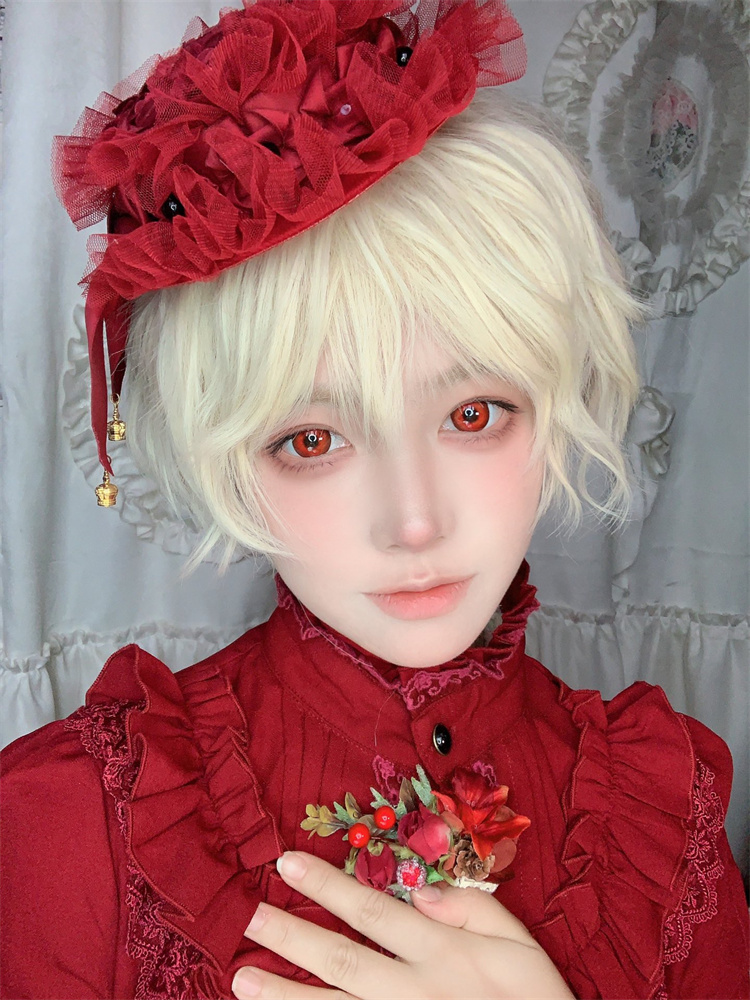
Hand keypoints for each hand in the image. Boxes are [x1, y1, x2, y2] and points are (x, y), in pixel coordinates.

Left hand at [232, 851, 572, 998]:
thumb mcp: (523, 947)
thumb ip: (476, 909)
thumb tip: (423, 890)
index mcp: (442, 954)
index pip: (374, 912)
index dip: (327, 886)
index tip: (286, 863)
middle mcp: (413, 993)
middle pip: (340, 961)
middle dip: (290, 937)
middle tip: (248, 916)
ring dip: (283, 996)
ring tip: (240, 980)